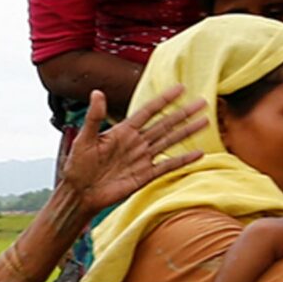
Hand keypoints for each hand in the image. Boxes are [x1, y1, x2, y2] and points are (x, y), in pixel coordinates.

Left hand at [57, 85, 204, 212]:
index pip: (148, 111)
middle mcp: (136, 142)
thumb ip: (94, 117)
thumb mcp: (84, 138)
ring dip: (187, 132)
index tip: (180, 88)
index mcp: (123, 131)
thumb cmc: (77, 165)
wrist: (79, 193)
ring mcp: (142, 159)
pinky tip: (198, 154)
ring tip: (205, 122)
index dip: (164, 100)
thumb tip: (97, 92)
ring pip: (169, 142)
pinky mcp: (144, 176)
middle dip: (183, 113)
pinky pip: (167, 166)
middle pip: (165, 124)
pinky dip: (183, 160)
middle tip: (202, 102)